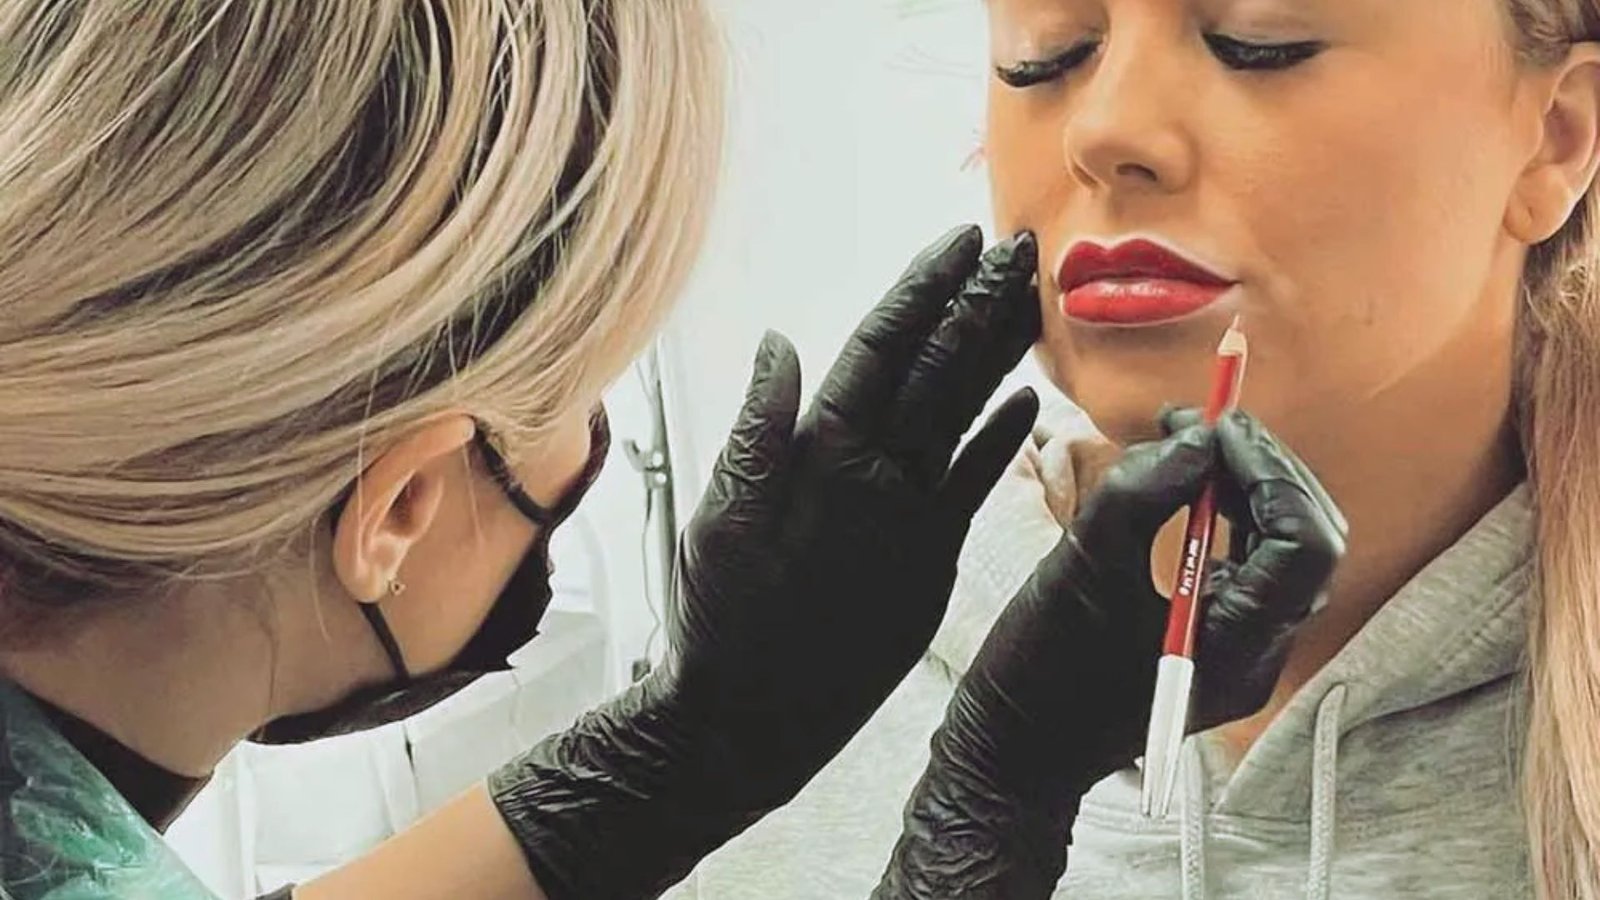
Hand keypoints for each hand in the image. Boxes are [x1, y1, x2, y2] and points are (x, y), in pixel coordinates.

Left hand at [490, 225, 1043, 899]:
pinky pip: (971, 479)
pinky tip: (1025, 403)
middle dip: (973, 304)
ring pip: (959, 409)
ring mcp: (904, 500)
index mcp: (819, 446)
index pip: (880, 349)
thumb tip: (777, 344)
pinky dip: (998, 441)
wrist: (752, 711)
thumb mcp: (730, 523)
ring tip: (1031, 304)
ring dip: (995, 355)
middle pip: (932, 367)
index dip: (920, 292)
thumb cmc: (724, 619)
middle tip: (1017, 250)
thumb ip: (760, 434)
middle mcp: (868, 461)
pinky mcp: (930, 544)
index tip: (960, 242)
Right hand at [875, 409, 1346, 899]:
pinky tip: (1189, 485)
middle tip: (1202, 419)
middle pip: (1306, 539)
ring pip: (1283, 547)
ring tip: (1189, 440)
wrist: (1015, 749)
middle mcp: (1259, 653)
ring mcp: (1243, 649)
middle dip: (1262, 467)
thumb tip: (1196, 436)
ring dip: (1247, 484)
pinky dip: (1229, 513)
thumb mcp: (1082, 568)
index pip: (1302, 542)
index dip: (1267, 470)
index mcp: (1238, 647)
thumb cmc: (1041, 671)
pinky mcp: (1218, 639)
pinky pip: (1250, 563)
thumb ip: (1141, 495)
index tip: (1211, 427)